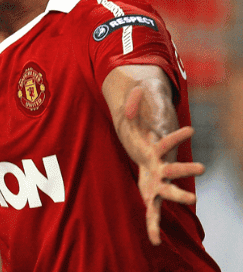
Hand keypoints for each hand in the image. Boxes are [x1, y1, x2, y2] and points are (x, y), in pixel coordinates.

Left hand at [117, 86, 204, 245]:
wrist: (142, 141)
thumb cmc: (140, 125)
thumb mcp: (133, 110)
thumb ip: (133, 103)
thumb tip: (132, 94)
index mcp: (156, 147)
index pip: (166, 140)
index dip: (176, 135)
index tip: (191, 130)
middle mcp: (160, 166)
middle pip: (173, 168)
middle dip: (185, 169)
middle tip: (203, 168)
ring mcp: (156, 180)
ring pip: (167, 192)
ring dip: (177, 197)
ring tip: (192, 203)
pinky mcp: (149, 191)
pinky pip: (151, 210)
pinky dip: (153, 224)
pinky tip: (154, 241)